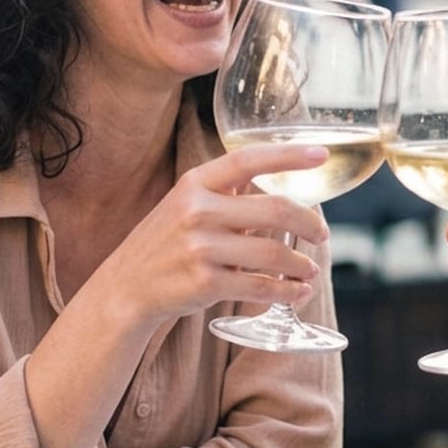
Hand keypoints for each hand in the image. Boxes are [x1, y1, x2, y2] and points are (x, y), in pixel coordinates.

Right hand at [85, 143, 331, 328]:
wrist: (125, 288)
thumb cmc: (165, 245)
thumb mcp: (185, 206)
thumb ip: (227, 198)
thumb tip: (283, 200)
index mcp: (195, 183)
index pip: (248, 159)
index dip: (288, 155)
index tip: (321, 154)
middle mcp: (197, 210)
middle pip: (275, 209)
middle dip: (310, 223)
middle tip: (322, 234)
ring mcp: (200, 248)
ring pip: (273, 253)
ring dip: (301, 264)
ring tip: (310, 270)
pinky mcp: (204, 283)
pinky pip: (260, 286)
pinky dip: (286, 292)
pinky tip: (297, 293)